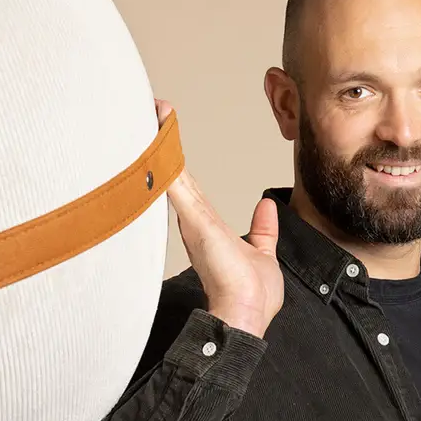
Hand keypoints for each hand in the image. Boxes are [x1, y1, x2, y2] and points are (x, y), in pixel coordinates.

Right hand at [157, 99, 283, 338]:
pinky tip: (156, 132)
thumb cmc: (250, 294)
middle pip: (177, 172)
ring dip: (163, 141)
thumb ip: (262, 230)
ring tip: (154, 107)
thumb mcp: (262, 252)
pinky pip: (176, 181)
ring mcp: (192, 219)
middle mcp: (195, 220)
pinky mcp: (194, 221)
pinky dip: (165, 158)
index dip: (178, 159)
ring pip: (174, 172)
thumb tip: (267, 206)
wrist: (245, 315)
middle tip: (154, 105)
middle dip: (164, 140)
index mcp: (208, 226)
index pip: (191, 184)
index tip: (169, 130)